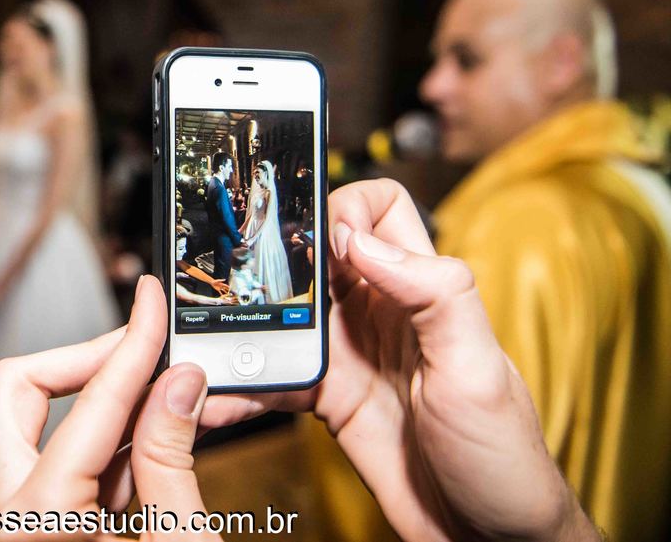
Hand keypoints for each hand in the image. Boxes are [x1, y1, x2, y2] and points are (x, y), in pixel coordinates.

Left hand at [0, 275, 218, 540]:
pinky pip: (64, 465)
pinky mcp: (36, 530)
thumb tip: (180, 385)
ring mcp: (15, 522)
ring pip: (43, 426)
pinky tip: (166, 439)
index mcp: (36, 520)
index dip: (134, 344)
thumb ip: (172, 463)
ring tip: (180, 395)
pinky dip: (114, 446)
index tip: (153, 302)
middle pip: (22, 390)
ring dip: (113, 406)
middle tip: (145, 346)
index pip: (92, 404)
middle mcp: (7, 516)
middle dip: (91, 361)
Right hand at [202, 179, 597, 541]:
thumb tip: (363, 241)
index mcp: (419, 292)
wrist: (488, 540)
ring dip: (247, 326)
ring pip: (283, 313)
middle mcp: (379, 314)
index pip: (380, 210)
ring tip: (214, 341)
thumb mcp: (477, 370)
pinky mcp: (329, 399)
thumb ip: (434, 295)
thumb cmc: (504, 456)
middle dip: (272, 260)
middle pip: (314, 254)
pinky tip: (221, 396)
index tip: (321, 242)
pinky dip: (243, 386)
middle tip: (242, 283)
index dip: (346, 209)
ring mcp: (350, 356)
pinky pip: (274, 379)